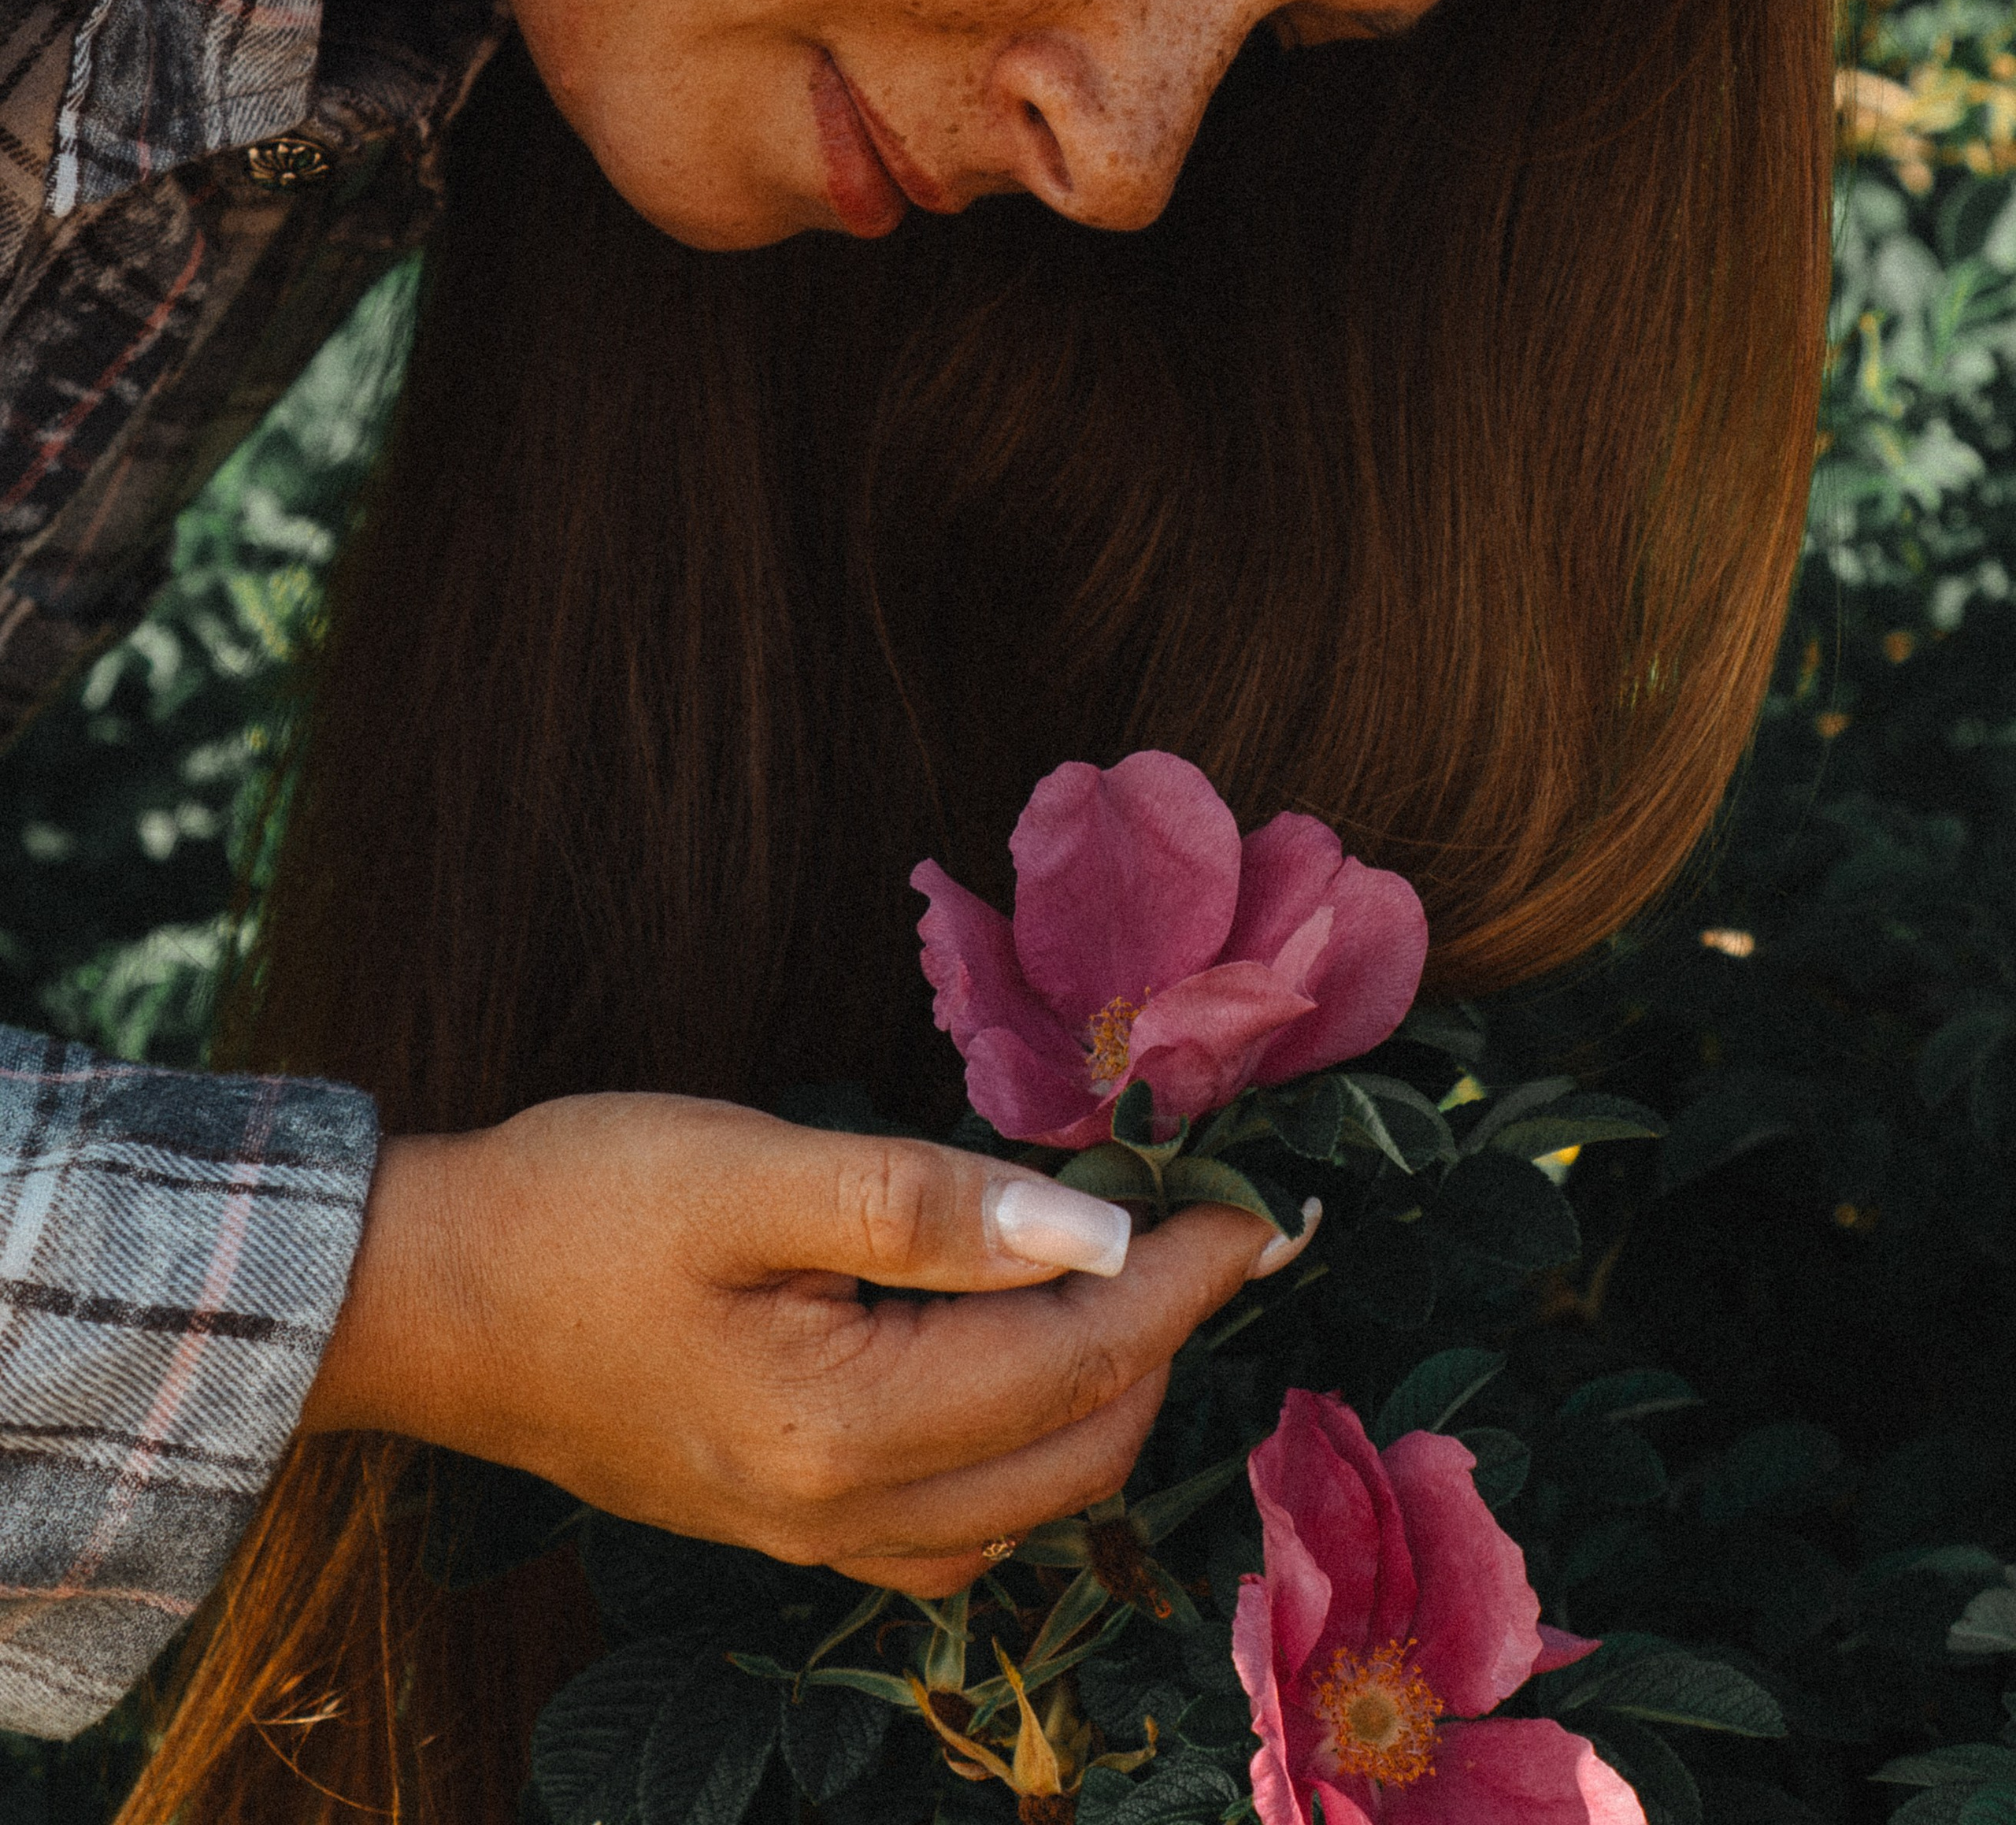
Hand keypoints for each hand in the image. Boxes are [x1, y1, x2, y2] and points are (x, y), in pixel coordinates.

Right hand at [302, 1093, 1312, 1595]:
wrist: (429, 1301)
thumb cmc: (577, 1208)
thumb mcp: (748, 1169)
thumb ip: (924, 1204)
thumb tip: (1094, 1225)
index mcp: (846, 1423)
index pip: (1078, 1355)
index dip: (1185, 1277)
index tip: (1262, 1210)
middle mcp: (845, 1513)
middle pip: (1076, 1447)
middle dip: (1162, 1337)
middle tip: (1203, 1225)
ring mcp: (814, 1536)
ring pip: (1029, 1500)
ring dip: (1103, 1396)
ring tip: (1131, 1277)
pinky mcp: (785, 1523)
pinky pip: (958, 1527)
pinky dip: (1026, 1451)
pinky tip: (1018, 1365)